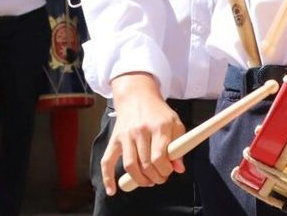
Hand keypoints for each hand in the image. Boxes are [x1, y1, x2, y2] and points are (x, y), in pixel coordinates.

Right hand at [101, 74, 185, 194]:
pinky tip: (112, 189)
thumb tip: (179, 168)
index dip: (165, 170)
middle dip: (156, 177)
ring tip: (147, 181)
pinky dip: (107, 177)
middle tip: (160, 177)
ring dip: (140, 180)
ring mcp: (125, 135)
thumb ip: (180, 146)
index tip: (168, 171)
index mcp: (158, 127)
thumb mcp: (175, 124)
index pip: (160, 157)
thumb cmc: (158, 112)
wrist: (137, 96)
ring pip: (130, 166)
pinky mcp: (114, 139)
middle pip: (146, 164)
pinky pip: (107, 161)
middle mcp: (140, 131)